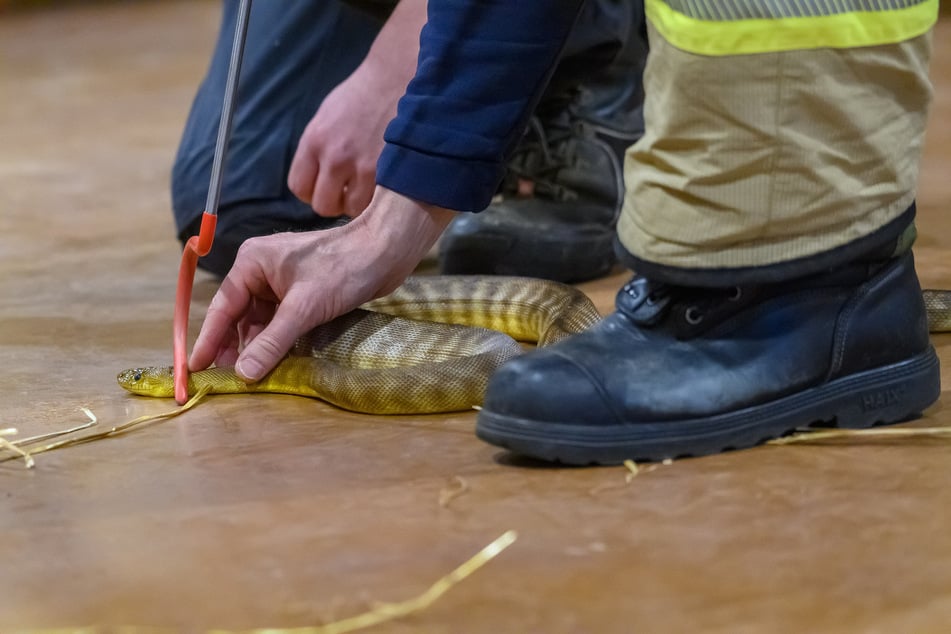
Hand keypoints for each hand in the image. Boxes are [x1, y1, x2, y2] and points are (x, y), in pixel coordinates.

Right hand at [189, 186, 454, 381]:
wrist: (385, 251)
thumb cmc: (344, 269)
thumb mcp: (304, 309)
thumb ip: (272, 342)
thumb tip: (243, 374)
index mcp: (252, 263)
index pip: (221, 307)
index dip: (209, 340)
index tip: (195, 368)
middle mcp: (261, 270)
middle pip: (238, 316)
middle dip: (232, 346)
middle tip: (223, 379)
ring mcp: (282, 282)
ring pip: (260, 321)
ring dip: (255, 346)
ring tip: (248, 376)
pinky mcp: (302, 293)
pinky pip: (280, 321)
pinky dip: (276, 340)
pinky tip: (273, 361)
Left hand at [286, 0, 424, 217]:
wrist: (396, 78)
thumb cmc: (361, 95)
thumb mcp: (326, 117)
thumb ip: (317, 148)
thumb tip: (315, 178)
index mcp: (314, 141)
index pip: (299, 187)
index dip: (312, 192)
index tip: (326, 187)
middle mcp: (334, 157)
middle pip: (323, 205)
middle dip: (335, 202)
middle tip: (349, 191)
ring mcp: (362, 167)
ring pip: (352, 209)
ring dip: (360, 203)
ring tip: (370, 188)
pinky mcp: (387, 172)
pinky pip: (376, 202)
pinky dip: (379, 199)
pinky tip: (385, 184)